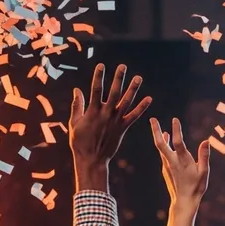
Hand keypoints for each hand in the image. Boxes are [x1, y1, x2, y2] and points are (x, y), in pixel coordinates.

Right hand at [69, 64, 151, 191]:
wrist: (92, 160)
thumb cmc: (80, 142)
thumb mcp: (74, 123)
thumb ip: (77, 106)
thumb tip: (77, 90)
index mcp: (92, 112)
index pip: (96, 90)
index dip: (98, 77)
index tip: (101, 65)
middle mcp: (106, 114)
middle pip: (114, 93)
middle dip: (118, 79)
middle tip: (123, 66)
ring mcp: (115, 121)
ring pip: (126, 102)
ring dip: (133, 89)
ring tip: (138, 78)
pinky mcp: (122, 129)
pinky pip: (134, 116)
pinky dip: (142, 108)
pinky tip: (149, 99)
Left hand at [150, 118, 209, 211]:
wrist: (183, 201)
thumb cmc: (196, 187)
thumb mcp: (204, 172)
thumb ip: (204, 156)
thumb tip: (206, 141)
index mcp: (183, 161)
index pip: (177, 142)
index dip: (176, 130)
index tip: (175, 119)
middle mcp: (172, 162)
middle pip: (161, 143)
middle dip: (156, 130)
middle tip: (152, 119)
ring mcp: (167, 165)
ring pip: (161, 148)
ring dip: (159, 136)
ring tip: (156, 126)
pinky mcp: (165, 169)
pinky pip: (163, 154)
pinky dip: (164, 145)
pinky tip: (166, 140)